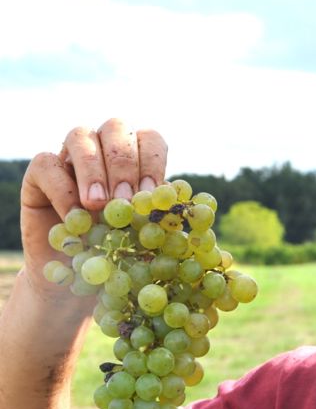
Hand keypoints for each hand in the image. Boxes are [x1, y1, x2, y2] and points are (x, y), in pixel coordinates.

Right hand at [20, 118, 167, 298]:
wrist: (76, 279)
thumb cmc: (119, 252)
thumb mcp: (144, 234)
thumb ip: (159, 215)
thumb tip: (182, 206)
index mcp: (138, 157)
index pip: (150, 139)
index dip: (152, 161)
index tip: (151, 195)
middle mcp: (104, 148)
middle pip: (116, 129)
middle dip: (124, 163)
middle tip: (125, 199)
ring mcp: (70, 156)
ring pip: (80, 136)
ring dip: (93, 170)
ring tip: (99, 205)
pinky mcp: (39, 173)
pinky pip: (47, 163)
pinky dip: (63, 189)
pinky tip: (75, 218)